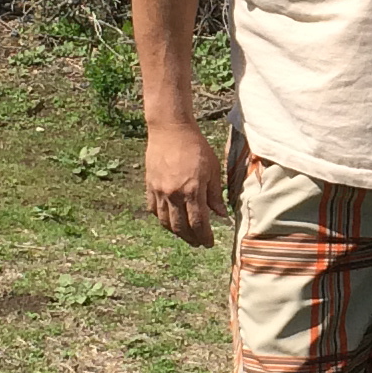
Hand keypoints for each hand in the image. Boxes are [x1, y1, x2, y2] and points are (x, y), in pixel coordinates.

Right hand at [144, 120, 225, 246]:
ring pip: (166, 222)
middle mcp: (174, 194)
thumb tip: (221, 215)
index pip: (199, 223)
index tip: (209, 243)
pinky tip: (169, 221)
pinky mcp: (150, 186)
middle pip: (182, 227)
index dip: (205, 236)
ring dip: (177, 233)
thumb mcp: (213, 169)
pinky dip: (162, 219)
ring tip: (185, 235)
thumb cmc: (196, 146)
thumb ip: (215, 194)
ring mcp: (160, 191)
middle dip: (192, 239)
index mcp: (192, 190)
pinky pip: (153, 210)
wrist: (170, 129)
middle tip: (199, 243)